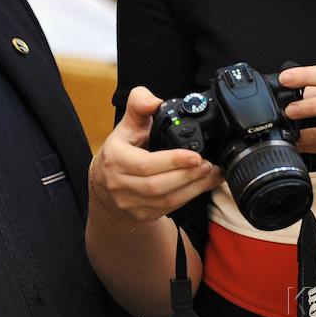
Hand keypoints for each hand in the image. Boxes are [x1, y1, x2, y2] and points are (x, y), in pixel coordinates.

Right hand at [88, 86, 222, 226]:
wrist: (105, 183)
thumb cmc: (120, 150)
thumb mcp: (127, 124)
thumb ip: (139, 104)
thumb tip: (153, 101)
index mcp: (116, 159)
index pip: (146, 164)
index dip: (173, 161)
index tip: (195, 155)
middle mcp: (119, 184)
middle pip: (158, 186)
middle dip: (188, 176)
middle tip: (208, 164)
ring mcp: (130, 203)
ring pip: (166, 201)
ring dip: (193, 188)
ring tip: (211, 174)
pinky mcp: (141, 215)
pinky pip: (169, 209)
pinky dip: (189, 197)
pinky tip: (203, 185)